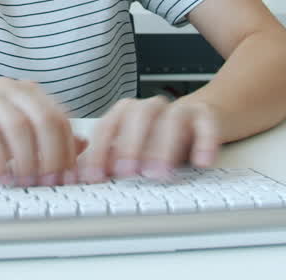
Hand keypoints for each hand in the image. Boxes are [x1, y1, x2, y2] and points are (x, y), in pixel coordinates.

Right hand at [0, 78, 86, 185]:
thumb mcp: (15, 134)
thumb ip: (47, 136)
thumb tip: (82, 145)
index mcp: (27, 91)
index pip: (59, 117)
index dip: (68, 149)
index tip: (68, 177)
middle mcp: (10, 88)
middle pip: (44, 119)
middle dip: (52, 155)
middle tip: (50, 182)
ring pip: (18, 126)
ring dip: (26, 159)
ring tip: (25, 182)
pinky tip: (1, 176)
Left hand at [77, 97, 221, 182]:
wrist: (197, 118)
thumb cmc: (155, 137)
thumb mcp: (129, 150)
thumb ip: (106, 161)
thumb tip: (79, 179)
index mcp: (127, 113)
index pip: (108, 126)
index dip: (99, 151)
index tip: (94, 177)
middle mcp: (151, 108)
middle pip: (138, 117)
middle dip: (130, 145)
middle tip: (127, 172)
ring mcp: (180, 110)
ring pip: (172, 118)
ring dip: (163, 146)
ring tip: (159, 173)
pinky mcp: (206, 116)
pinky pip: (206, 125)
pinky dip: (205, 142)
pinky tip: (201, 161)